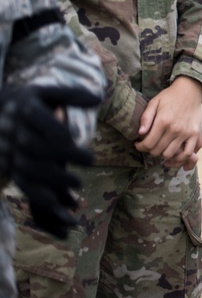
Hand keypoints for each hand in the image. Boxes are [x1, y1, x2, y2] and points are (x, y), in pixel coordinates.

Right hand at [0, 86, 100, 237]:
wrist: (5, 109)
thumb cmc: (36, 98)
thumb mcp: (51, 90)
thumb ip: (72, 94)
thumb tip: (97, 99)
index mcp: (24, 107)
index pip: (36, 118)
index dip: (54, 130)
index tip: (76, 140)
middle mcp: (14, 129)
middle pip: (32, 146)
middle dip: (59, 155)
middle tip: (91, 161)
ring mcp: (10, 149)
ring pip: (25, 168)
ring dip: (51, 179)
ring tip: (78, 184)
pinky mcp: (11, 167)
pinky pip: (22, 184)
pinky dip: (40, 196)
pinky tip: (60, 207)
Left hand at [134, 76, 201, 170]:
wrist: (190, 90)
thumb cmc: (169, 96)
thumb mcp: (154, 102)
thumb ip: (146, 118)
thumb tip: (140, 133)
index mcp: (163, 121)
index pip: (148, 144)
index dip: (140, 147)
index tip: (139, 144)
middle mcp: (175, 129)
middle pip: (157, 150)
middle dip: (149, 150)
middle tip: (149, 145)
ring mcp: (186, 132)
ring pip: (170, 154)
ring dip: (162, 154)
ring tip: (160, 148)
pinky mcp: (195, 134)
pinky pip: (188, 152)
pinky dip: (180, 158)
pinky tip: (174, 155)